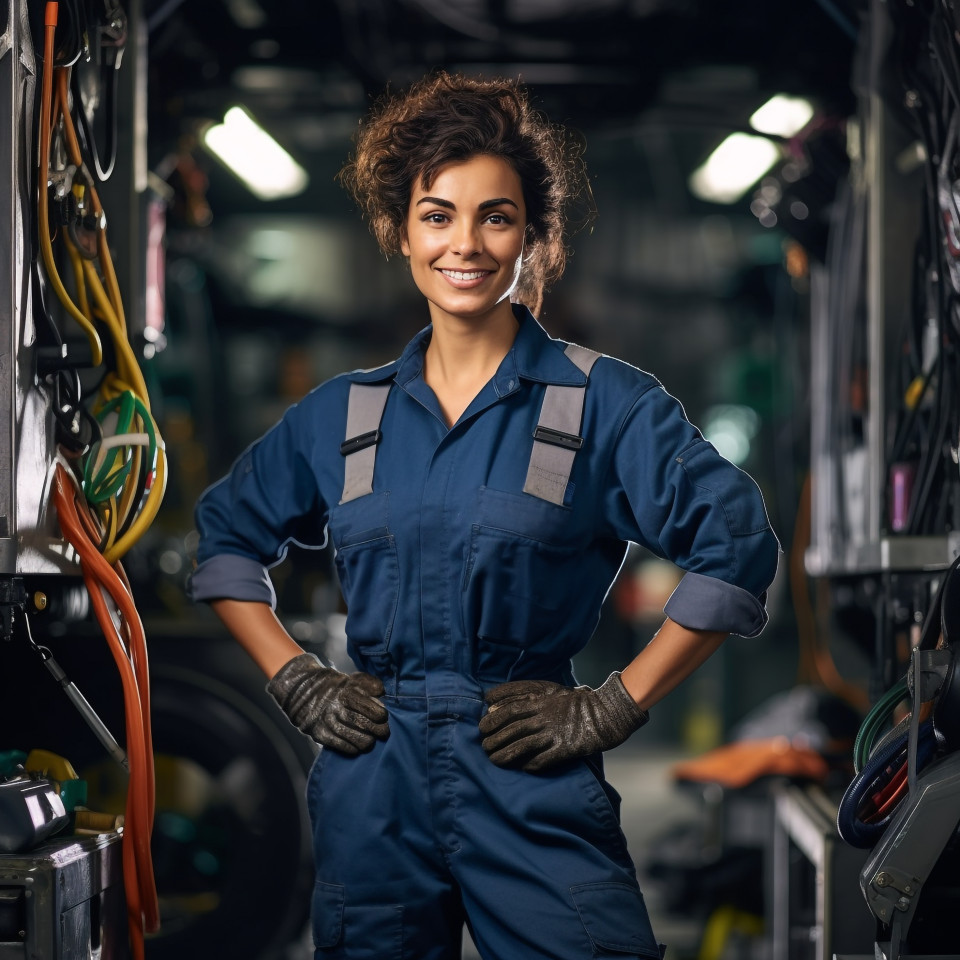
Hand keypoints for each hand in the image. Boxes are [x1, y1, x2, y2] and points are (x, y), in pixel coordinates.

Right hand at [267, 653, 389, 754]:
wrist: (301, 691)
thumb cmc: (333, 686)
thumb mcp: (350, 679)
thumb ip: (367, 683)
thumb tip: (381, 692)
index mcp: (345, 691)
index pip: (368, 706)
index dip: (380, 714)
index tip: (384, 717)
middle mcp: (336, 706)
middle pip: (361, 722)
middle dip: (376, 730)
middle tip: (384, 732)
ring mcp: (327, 721)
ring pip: (351, 736)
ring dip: (366, 741)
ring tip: (372, 742)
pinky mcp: (319, 733)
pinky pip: (338, 745)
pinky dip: (350, 748)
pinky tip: (358, 748)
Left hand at [479, 672, 648, 771]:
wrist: (605, 713)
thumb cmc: (574, 701)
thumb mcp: (548, 690)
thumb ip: (522, 694)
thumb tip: (494, 703)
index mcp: (539, 701)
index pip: (508, 710)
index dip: (492, 720)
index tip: (481, 727)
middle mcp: (544, 717)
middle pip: (511, 729)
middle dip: (494, 739)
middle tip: (484, 747)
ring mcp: (554, 733)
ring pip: (522, 746)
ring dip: (505, 755)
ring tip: (494, 760)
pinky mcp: (565, 749)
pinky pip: (542, 760)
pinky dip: (529, 765)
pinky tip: (522, 768)